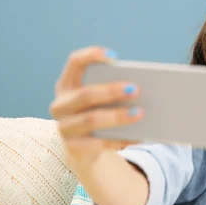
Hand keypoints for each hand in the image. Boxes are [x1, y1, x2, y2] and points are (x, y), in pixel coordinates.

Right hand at [49, 46, 143, 167]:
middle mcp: (61, 104)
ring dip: (118, 116)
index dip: (92, 56)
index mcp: (68, 84)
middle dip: (111, 91)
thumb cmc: (100, 112)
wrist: (85, 148)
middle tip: (136, 89)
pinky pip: (98, 142)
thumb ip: (115, 90)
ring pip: (91, 120)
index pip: (75, 62)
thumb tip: (144, 89)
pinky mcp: (74, 148)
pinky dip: (120, 138)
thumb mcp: (103, 99)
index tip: (115, 57)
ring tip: (141, 113)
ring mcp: (64, 127)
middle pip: (85, 94)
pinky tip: (138, 135)